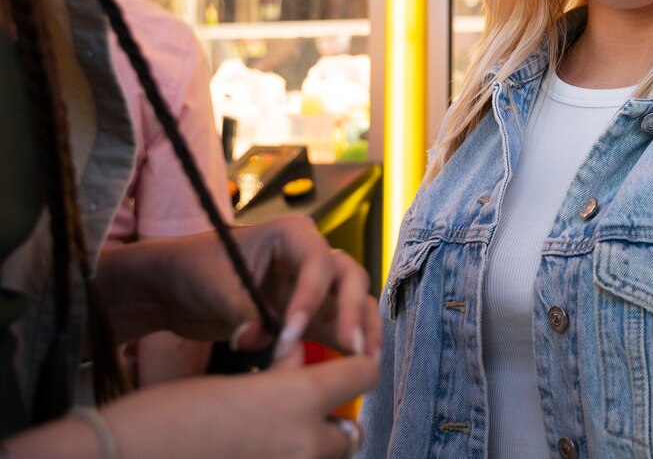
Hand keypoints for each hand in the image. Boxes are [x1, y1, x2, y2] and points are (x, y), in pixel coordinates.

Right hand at [53, 354, 376, 458]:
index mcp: (299, 397)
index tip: (347, 367)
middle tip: (302, 417)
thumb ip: (282, 376)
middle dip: (334, 424)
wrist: (125, 456)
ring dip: (314, 449)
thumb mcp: (238, 381)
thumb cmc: (171, 413)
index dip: (357, 367)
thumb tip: (302, 365)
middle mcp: (306, 440)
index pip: (365, 374)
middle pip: (352, 432)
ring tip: (274, 438)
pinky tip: (258, 452)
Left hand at [100, 215, 379, 358]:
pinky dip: (350, 345)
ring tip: (367, 362)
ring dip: (363, 329)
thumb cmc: (195, 269)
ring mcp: (315, 288)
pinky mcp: (312, 316)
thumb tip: (258, 338)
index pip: (317, 263)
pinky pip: (340, 328)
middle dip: (353, 312)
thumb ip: (242, 311)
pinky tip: (357, 368)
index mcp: (292, 235)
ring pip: (356, 302)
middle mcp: (313, 257)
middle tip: (350, 347)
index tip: (290, 333)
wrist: (176, 289)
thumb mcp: (215, 285)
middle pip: (350, 278)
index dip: (310, 297)